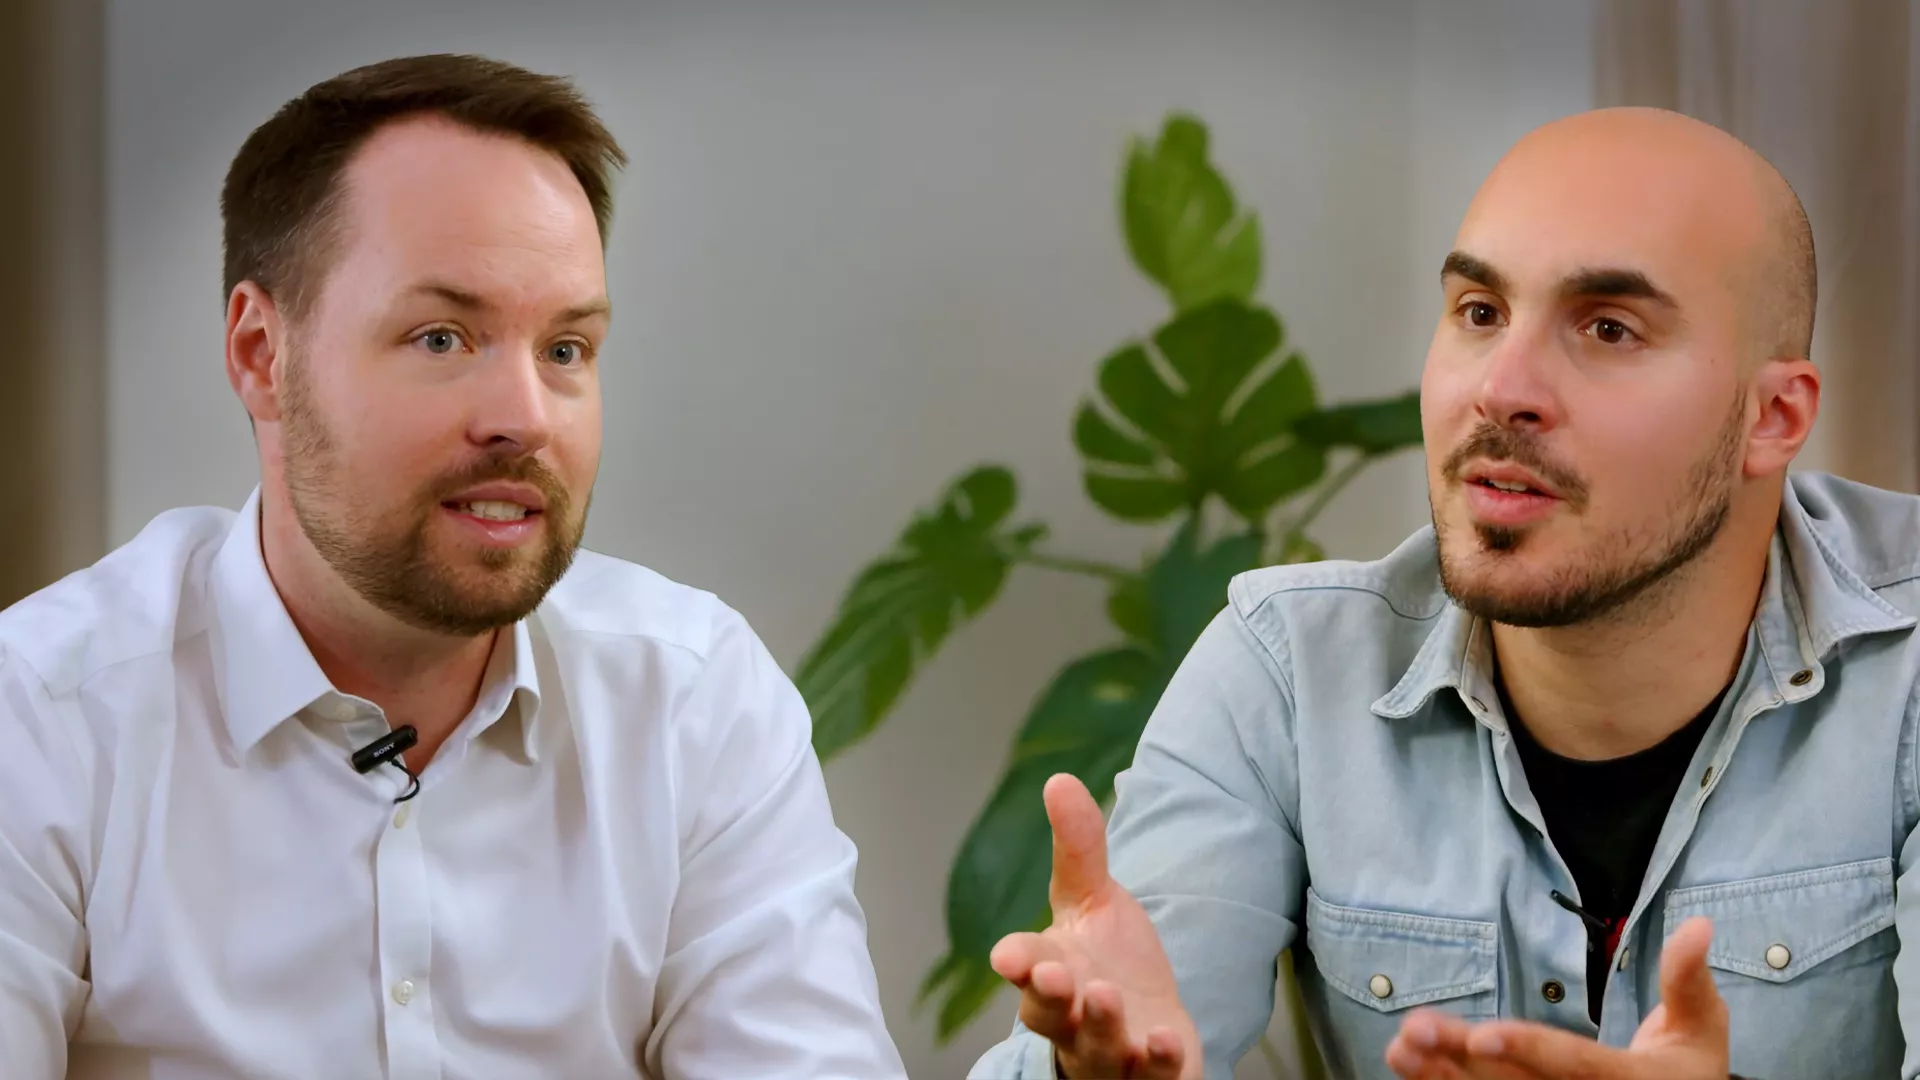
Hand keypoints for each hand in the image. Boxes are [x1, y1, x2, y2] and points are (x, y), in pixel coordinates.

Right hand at [987, 774, 1201, 1079]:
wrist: (1146, 1023)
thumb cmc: (1108, 960)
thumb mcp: (1094, 900)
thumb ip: (1078, 849)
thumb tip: (1059, 779)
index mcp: (1050, 970)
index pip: (1025, 968)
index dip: (1018, 962)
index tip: (1009, 954)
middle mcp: (1071, 1019)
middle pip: (1049, 1017)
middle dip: (1048, 999)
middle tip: (1055, 977)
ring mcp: (1108, 1054)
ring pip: (1094, 1051)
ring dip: (1098, 1027)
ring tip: (1106, 998)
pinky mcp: (1148, 1078)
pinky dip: (1155, 1065)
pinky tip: (1164, 1041)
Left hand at [1383, 916, 1727, 1079]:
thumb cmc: (1689, 1067)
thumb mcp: (1701, 1027)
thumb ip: (1688, 979)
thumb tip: (1699, 924)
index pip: (1575, 1066)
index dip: (1530, 1050)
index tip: (1484, 1035)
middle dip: (1462, 1061)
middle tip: (1415, 1032)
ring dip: (1440, 1074)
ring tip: (1398, 1047)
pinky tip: (1404, 1062)